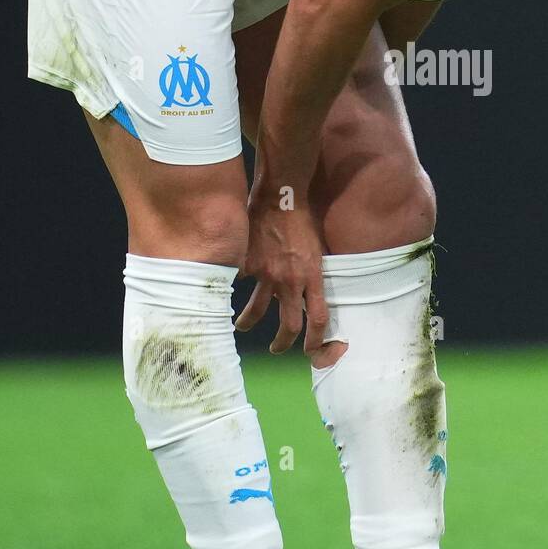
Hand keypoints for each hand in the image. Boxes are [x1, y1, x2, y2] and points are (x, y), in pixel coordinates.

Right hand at [236, 199, 328, 355]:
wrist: (282, 197)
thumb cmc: (303, 219)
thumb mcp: (317, 249)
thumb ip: (312, 273)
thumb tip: (308, 292)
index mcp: (312, 276)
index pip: (318, 318)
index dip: (317, 340)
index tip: (311, 351)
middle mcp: (291, 280)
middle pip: (289, 326)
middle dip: (282, 344)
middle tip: (276, 349)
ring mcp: (268, 274)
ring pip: (256, 312)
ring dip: (249, 323)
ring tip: (243, 326)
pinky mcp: (248, 264)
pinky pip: (239, 283)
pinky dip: (235, 286)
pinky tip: (229, 286)